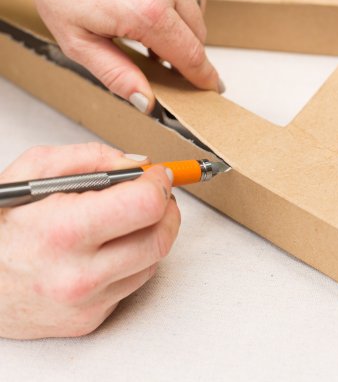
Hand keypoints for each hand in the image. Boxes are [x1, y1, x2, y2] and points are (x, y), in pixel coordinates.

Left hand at [0, 0, 221, 112]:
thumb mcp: (79, 41)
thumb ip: (117, 74)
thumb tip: (147, 101)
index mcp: (147, 11)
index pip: (192, 55)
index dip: (203, 76)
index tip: (213, 86)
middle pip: (198, 33)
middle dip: (183, 48)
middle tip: (157, 50)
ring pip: (198, 8)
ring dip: (182, 20)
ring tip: (149, 16)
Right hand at [0, 143, 179, 338]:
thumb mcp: (30, 174)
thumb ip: (87, 158)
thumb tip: (136, 164)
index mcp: (62, 231)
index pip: (144, 206)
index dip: (158, 184)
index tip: (157, 175)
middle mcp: (78, 275)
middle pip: (159, 238)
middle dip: (167, 209)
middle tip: (157, 195)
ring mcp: (86, 303)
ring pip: (152, 261)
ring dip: (152, 233)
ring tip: (128, 219)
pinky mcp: (90, 320)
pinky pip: (134, 282)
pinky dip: (133, 259)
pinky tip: (110, 248)